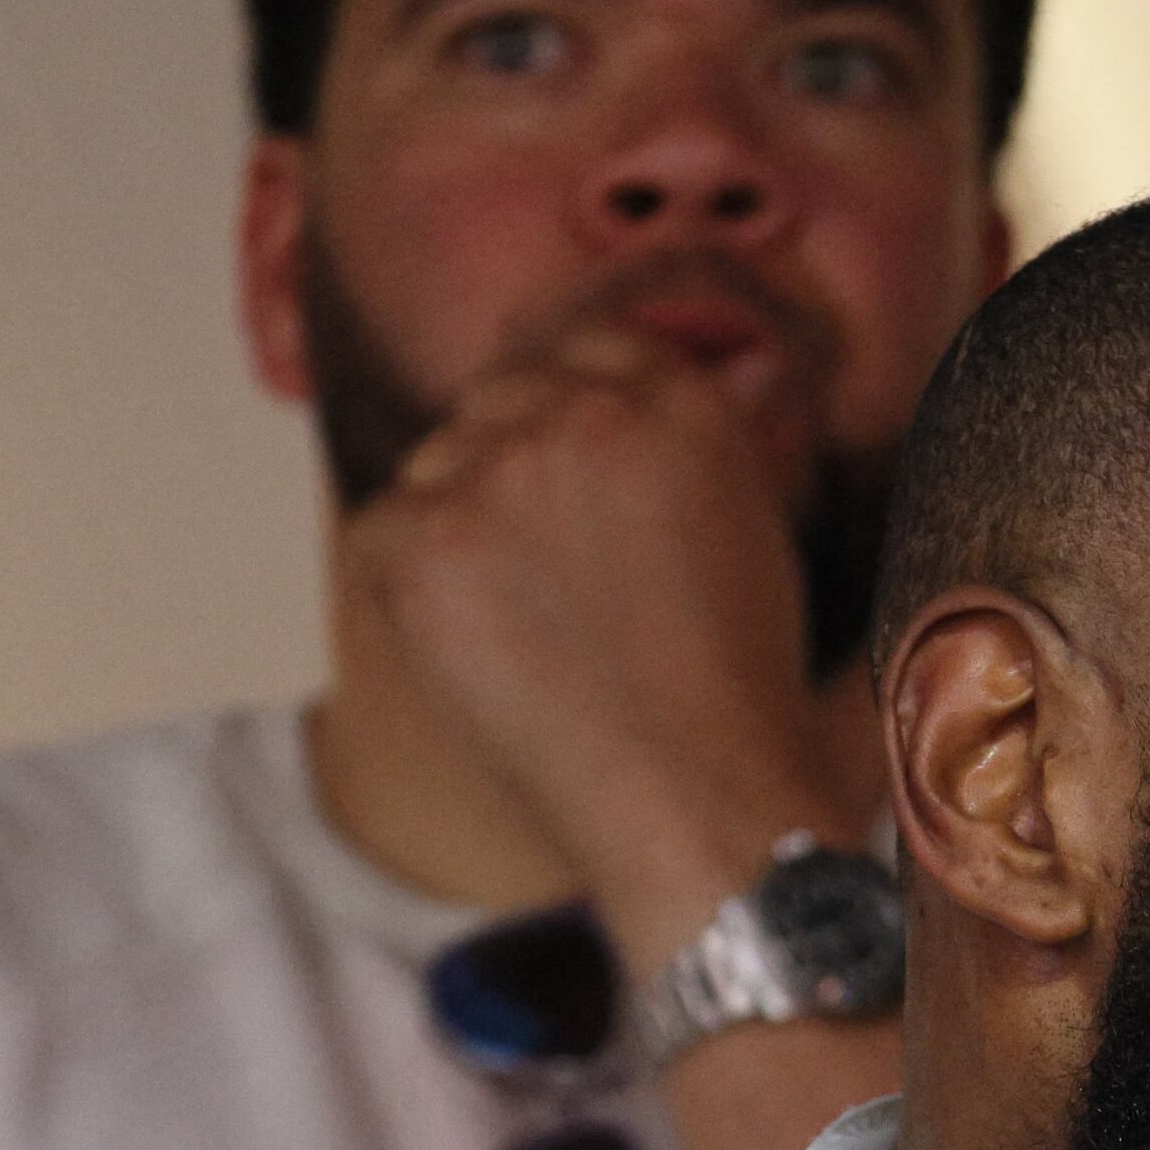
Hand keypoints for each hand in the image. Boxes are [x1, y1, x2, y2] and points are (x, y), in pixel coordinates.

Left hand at [335, 304, 862, 964]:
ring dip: (459, 521)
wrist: (695, 804)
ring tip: (518, 623)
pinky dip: (405, 585)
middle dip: (511, 461)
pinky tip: (470, 648)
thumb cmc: (742, 702)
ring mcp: (496, 472)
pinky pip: (381, 531)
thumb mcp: (768, 538)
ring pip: (436, 459)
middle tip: (540, 569)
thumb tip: (750, 367)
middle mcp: (588, 414)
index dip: (573, 405)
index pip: (594, 345)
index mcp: (684, 405)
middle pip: (503, 393)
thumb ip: (730, 441)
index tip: (570, 469)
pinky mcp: (419, 540)